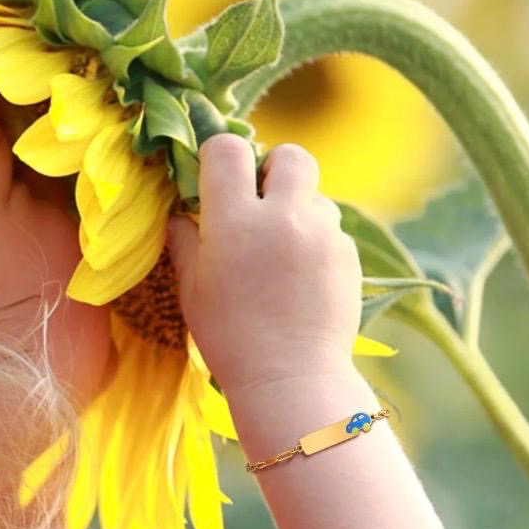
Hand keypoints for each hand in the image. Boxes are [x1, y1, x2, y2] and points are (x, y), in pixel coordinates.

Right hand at [165, 134, 362, 393]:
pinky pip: (332, 230)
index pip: (228, 149)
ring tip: (282, 252)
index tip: (216, 180)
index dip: (219, 157)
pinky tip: (302, 280)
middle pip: (290, 155)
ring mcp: (323, 234)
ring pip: (315, 196)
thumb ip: (185, 242)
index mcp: (235, 221)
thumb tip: (179, 215)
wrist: (290, 379)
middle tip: (260, 203)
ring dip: (298, 210)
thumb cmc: (229, 338)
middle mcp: (284, 216)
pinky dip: (316, 243)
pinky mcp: (348, 256)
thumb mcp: (193, 290)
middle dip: (273, 169)